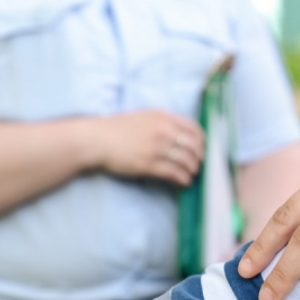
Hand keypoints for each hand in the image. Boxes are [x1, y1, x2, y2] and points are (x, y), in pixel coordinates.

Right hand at [88, 110, 204, 185]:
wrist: (97, 139)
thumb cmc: (118, 129)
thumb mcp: (145, 117)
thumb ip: (164, 123)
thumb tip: (183, 136)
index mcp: (163, 117)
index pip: (194, 128)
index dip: (202, 141)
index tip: (202, 149)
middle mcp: (163, 130)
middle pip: (194, 146)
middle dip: (199, 158)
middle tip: (199, 165)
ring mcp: (156, 148)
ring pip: (186, 161)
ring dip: (192, 170)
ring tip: (191, 175)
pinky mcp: (148, 164)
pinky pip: (174, 173)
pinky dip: (183, 179)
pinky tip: (183, 182)